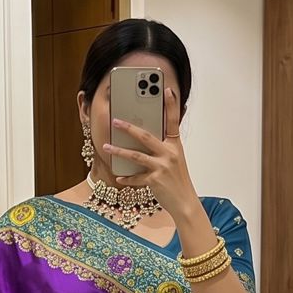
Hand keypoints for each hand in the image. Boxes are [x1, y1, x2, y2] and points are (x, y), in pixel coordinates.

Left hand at [102, 88, 199, 221]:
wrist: (185, 202)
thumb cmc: (178, 180)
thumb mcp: (175, 160)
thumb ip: (164, 147)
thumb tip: (145, 136)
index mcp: (175, 145)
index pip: (173, 121)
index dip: (171, 105)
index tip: (167, 89)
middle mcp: (169, 154)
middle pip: (146, 136)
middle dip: (129, 128)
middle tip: (115, 121)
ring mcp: (162, 167)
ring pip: (136, 156)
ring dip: (119, 151)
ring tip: (107, 147)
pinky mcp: (155, 180)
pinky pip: (136, 177)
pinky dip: (127, 177)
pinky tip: (119, 176)